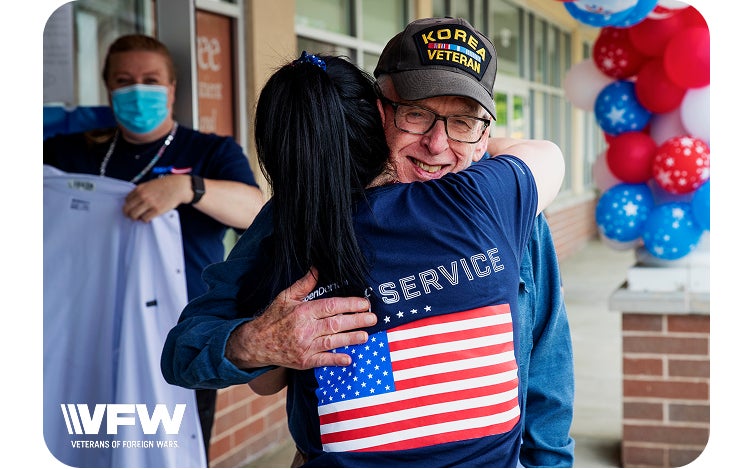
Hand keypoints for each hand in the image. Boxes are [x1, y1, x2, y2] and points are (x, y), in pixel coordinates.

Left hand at [122, 175, 189, 221]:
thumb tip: (135, 200)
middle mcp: (142, 196)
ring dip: (136, 218)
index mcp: (140, 189)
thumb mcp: (149, 184)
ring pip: (134, 215)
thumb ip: (141, 191)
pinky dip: (145, 220)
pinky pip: (145, 218)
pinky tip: (148, 218)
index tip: (132, 208)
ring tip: (141, 217)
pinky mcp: (157, 210)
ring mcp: (149, 203)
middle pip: (127, 209)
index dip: (128, 205)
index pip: (126, 200)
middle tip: (133, 216)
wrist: (178, 187)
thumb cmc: (165, 185)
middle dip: (129, 214)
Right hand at [225, 268, 376, 369]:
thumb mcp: (285, 297)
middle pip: (336, 323)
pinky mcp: (304, 361)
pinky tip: (349, 359)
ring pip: (333, 342)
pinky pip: (323, 360)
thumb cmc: (273, 318)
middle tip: (373, 318)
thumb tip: (316, 268)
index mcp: (303, 311)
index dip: (350, 304)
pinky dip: (336, 360)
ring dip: (351, 339)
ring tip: (366, 336)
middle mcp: (306, 329)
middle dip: (357, 320)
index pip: (332, 306)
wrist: (256, 343)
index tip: (364, 303)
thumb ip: (304, 284)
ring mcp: (305, 346)